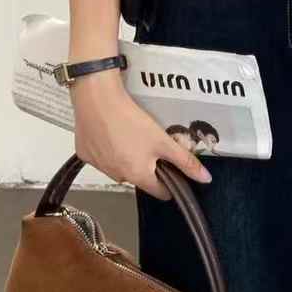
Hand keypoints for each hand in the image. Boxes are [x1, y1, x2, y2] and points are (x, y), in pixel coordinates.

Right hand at [70, 73, 211, 200]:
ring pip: (120, 168)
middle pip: (139, 177)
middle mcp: (117, 176)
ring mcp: (99, 166)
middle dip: (146, 165)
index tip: (170, 168)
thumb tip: (206, 179)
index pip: (160, 192)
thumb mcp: (163, 141)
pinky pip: (102, 157)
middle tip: (149, 143)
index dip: (169, 181)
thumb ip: (185, 162)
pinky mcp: (85, 154)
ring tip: (128, 135)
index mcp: (138, 176)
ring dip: (126, 157)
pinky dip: (107, 149)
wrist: (97, 99)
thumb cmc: (130, 120)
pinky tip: (110, 133)